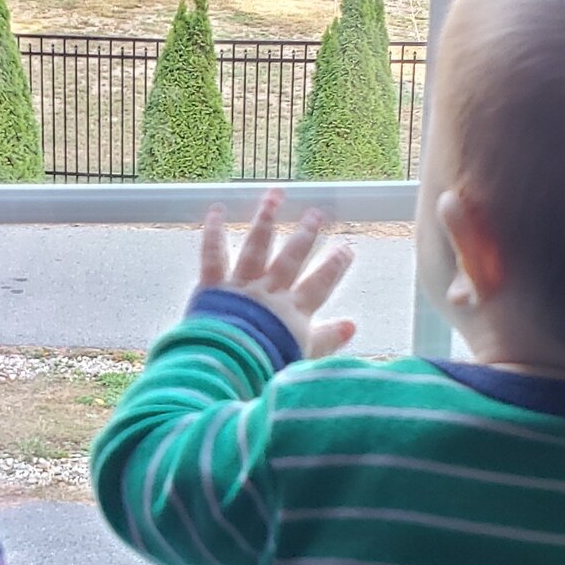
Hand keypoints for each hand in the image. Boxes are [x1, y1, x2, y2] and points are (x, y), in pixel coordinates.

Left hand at [200, 189, 356, 358]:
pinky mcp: (213, 288)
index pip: (319, 284)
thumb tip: (352, 326)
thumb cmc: (265, 369)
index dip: (335, 266)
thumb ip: (327, 341)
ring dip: (267, 219)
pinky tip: (217, 210)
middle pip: (291, 258)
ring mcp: (242, 287)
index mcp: (293, 313)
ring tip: (275, 195)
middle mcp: (270, 293)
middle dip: (305, 234)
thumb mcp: (304, 358)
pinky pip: (213, 255)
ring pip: (257, 247)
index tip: (347, 248)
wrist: (229, 368)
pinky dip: (214, 232)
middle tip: (317, 213)